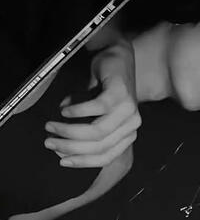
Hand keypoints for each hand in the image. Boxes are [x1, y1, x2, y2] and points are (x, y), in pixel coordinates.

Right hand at [44, 41, 140, 167]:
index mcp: (127, 135)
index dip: (82, 161)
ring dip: (70, 131)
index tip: (61, 161)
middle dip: (71, 147)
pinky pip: (96, 108)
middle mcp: (132, 125)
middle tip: (49, 141)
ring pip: (97, 131)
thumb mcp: (94, 116)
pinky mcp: (120, 93)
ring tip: (51, 126)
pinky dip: (77, 111)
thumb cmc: (102, 89)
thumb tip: (59, 150)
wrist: (115, 57)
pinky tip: (64, 110)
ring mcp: (128, 109)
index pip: (105, 157)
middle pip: (100, 146)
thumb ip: (82, 131)